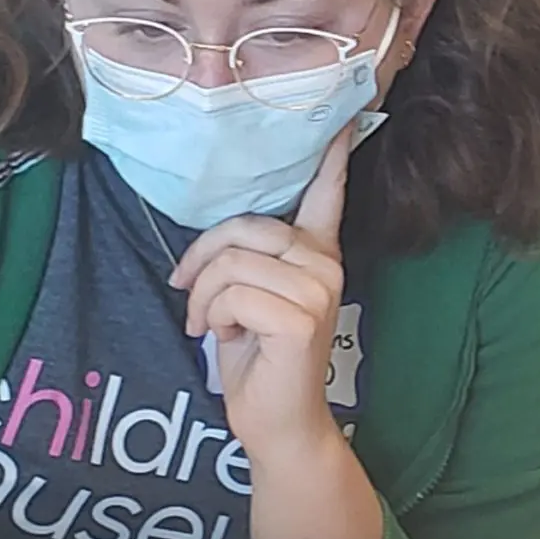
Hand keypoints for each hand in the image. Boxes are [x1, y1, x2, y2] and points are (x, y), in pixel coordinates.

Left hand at [169, 133, 353, 473]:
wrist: (277, 424)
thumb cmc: (258, 361)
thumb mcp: (247, 298)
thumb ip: (246, 259)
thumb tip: (214, 242)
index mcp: (316, 255)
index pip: (327, 194)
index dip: (332, 154)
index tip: (345, 114)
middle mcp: (325, 265)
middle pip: (243, 227)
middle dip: (202, 264)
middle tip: (193, 301)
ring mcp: (319, 289)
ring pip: (230, 262)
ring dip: (204, 299)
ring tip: (212, 327)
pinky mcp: (301, 315)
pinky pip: (231, 294)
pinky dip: (212, 319)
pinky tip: (224, 341)